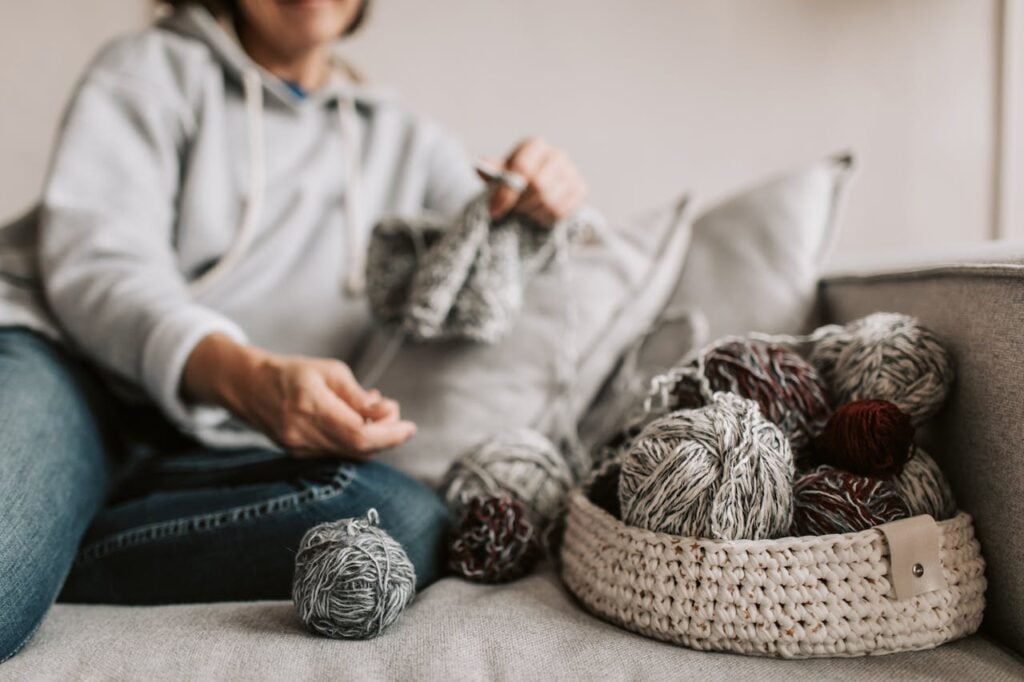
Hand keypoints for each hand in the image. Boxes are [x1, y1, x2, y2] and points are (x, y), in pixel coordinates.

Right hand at [182, 334, 415, 458]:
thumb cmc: (293, 372)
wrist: (248, 386)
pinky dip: (354, 440)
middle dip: (386, 435)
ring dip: (371, 437)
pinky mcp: (298, 455)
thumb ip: (359, 396)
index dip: (391, 435)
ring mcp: (298, 448)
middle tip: (392, 411)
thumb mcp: (330, 371)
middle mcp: (303, 433)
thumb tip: (389, 411)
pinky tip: (354, 420)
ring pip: (350, 453)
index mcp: (311, 406)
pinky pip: (337, 453)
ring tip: (372, 410)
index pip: (360, 435)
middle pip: (359, 449)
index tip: (410, 427)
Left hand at [481, 137, 586, 226]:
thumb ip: (492, 171)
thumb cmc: (514, 181)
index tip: (494, 211)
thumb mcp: (500, 175)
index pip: (522, 168)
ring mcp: (571, 172)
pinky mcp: (580, 190)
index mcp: (534, 146)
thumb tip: (480, 166)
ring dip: (533, 213)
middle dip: (522, 204)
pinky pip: (563, 211)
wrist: (536, 190)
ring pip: (551, 201)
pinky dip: (547, 218)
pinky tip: (539, 215)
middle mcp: (556, 155)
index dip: (507, 192)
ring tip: (526, 213)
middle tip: (514, 212)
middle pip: (538, 186)